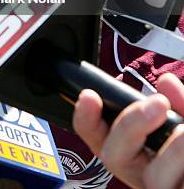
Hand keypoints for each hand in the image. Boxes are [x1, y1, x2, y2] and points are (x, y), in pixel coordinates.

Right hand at [73, 73, 183, 187]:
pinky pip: (178, 184)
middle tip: (157, 104)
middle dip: (131, 124)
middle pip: (114, 156)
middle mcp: (142, 174)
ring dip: (173, 152)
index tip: (90, 96)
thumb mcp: (183, 120)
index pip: (97, 136)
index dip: (86, 118)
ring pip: (155, 179)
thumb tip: (167, 83)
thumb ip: (179, 103)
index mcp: (135, 151)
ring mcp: (161, 188)